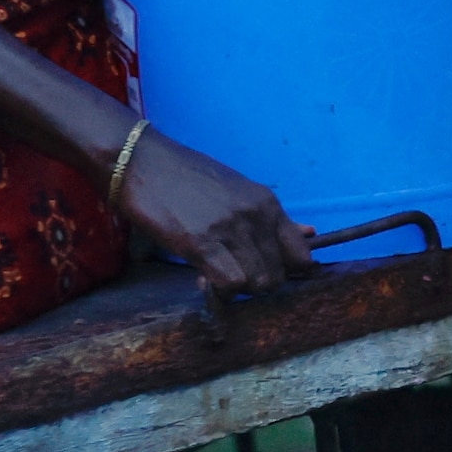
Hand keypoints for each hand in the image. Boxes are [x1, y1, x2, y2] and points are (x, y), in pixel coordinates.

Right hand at [112, 129, 316, 297]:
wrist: (140, 160)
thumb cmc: (185, 176)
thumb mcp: (237, 190)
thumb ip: (272, 217)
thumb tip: (310, 233)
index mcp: (267, 202)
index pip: (301, 254)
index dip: (287, 272)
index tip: (263, 272)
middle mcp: (256, 215)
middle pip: (278, 276)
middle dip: (256, 285)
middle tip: (230, 275)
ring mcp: (230, 229)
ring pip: (257, 283)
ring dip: (237, 290)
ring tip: (215, 276)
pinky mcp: (202, 242)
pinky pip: (230, 284)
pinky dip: (218, 291)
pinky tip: (202, 278)